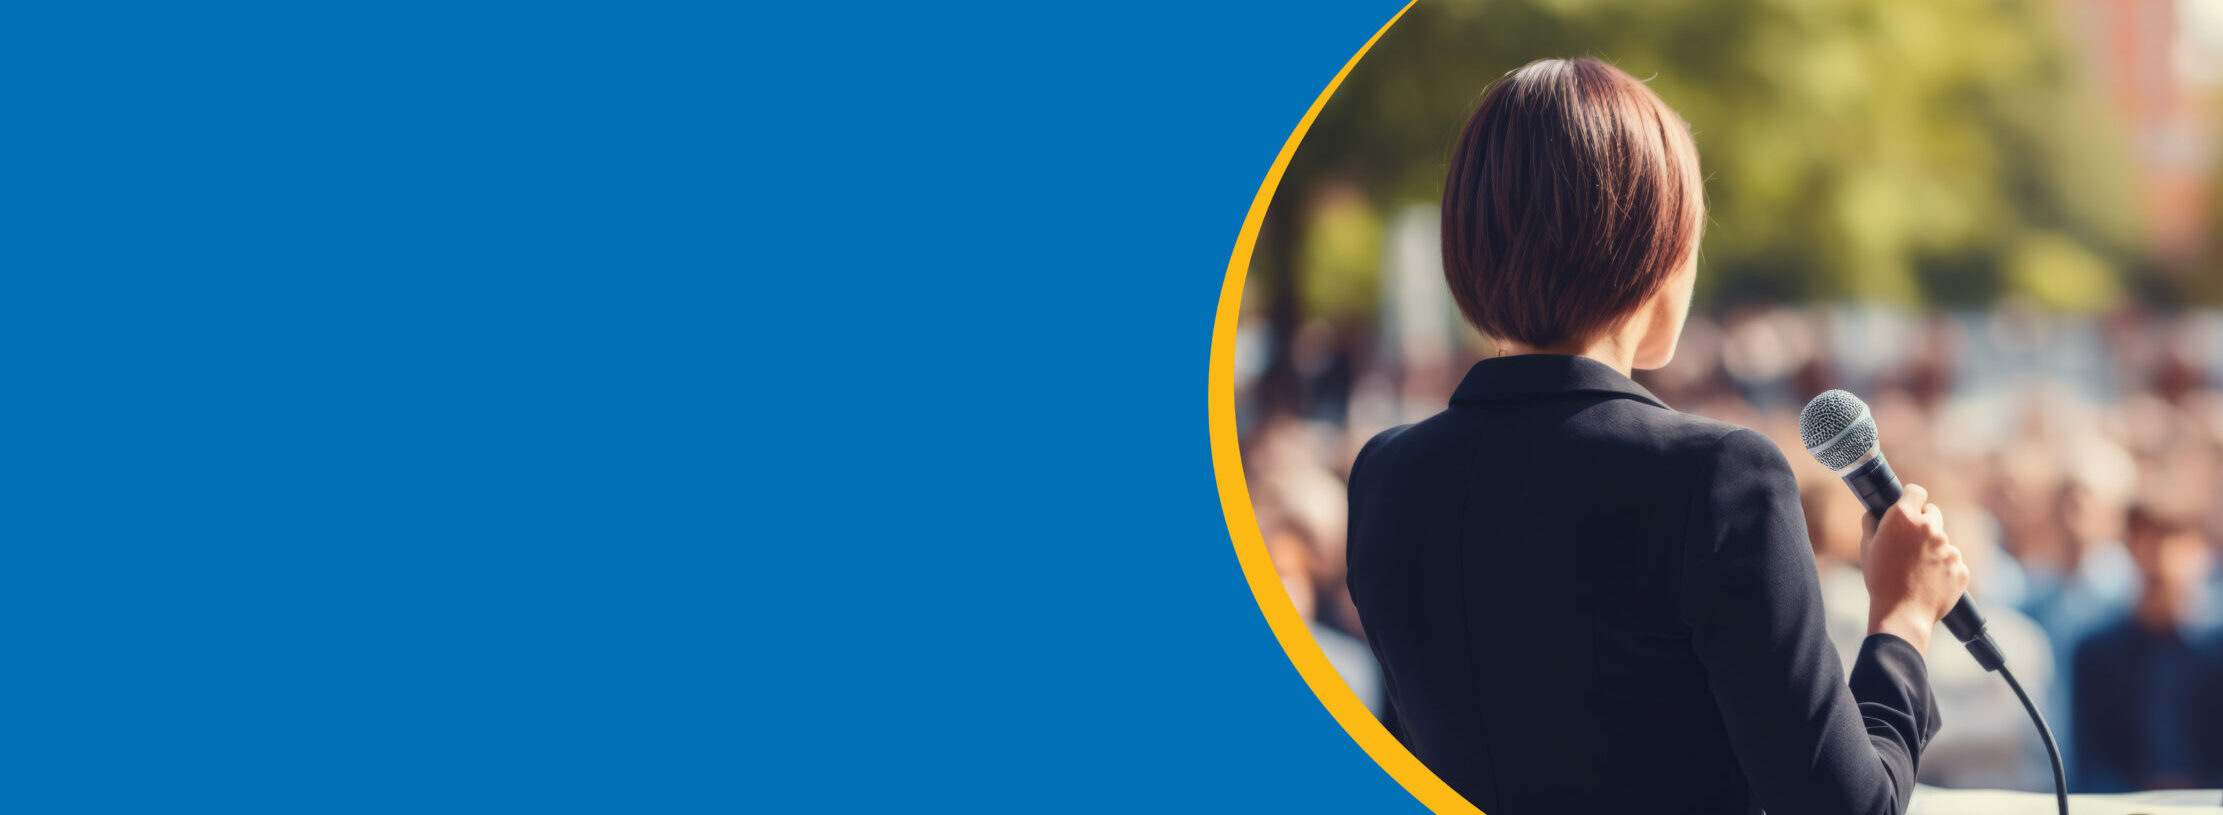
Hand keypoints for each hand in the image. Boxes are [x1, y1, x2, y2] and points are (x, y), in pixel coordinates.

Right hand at [1859, 483, 1968, 654]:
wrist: (1902, 614)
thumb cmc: (1880, 581)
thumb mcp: (1867, 548)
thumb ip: (1871, 524)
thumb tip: (1873, 513)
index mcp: (1904, 518)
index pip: (1916, 491)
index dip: (1911, 498)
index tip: (1909, 505)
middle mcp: (1929, 528)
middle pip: (1933, 513)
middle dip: (1923, 523)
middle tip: (1909, 542)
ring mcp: (1948, 548)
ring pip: (1942, 540)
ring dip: (1932, 548)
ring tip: (1916, 570)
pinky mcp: (1961, 567)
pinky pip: (1952, 561)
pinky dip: (1943, 568)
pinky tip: (1928, 581)